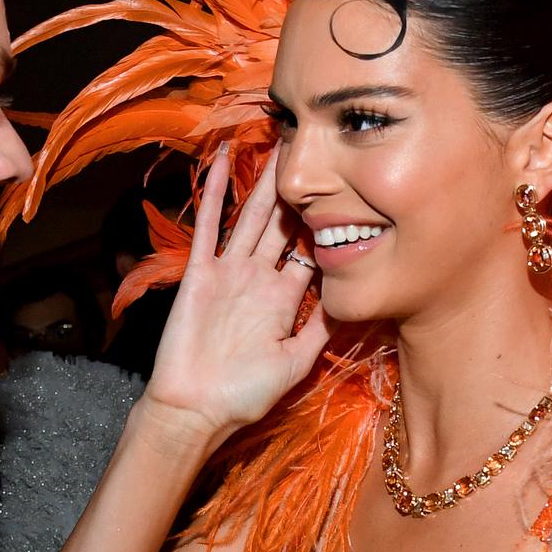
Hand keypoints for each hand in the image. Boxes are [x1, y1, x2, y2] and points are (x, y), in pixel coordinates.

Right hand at [142, 148, 328, 440]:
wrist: (194, 409)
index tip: (350, 188)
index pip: (312, 250)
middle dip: (299, 190)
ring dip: (263, 181)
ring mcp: (228, 271)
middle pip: (284, 224)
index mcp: (284, 297)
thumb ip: (322, 329)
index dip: (329, 222)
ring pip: (252, 217)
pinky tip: (219, 162)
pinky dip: (213, 193)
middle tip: (314, 148)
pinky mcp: (199, 273)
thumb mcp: (297, 361)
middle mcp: (258, 277)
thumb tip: (357, 299)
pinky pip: (208, 226)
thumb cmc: (244, 394)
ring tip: (277, 142)